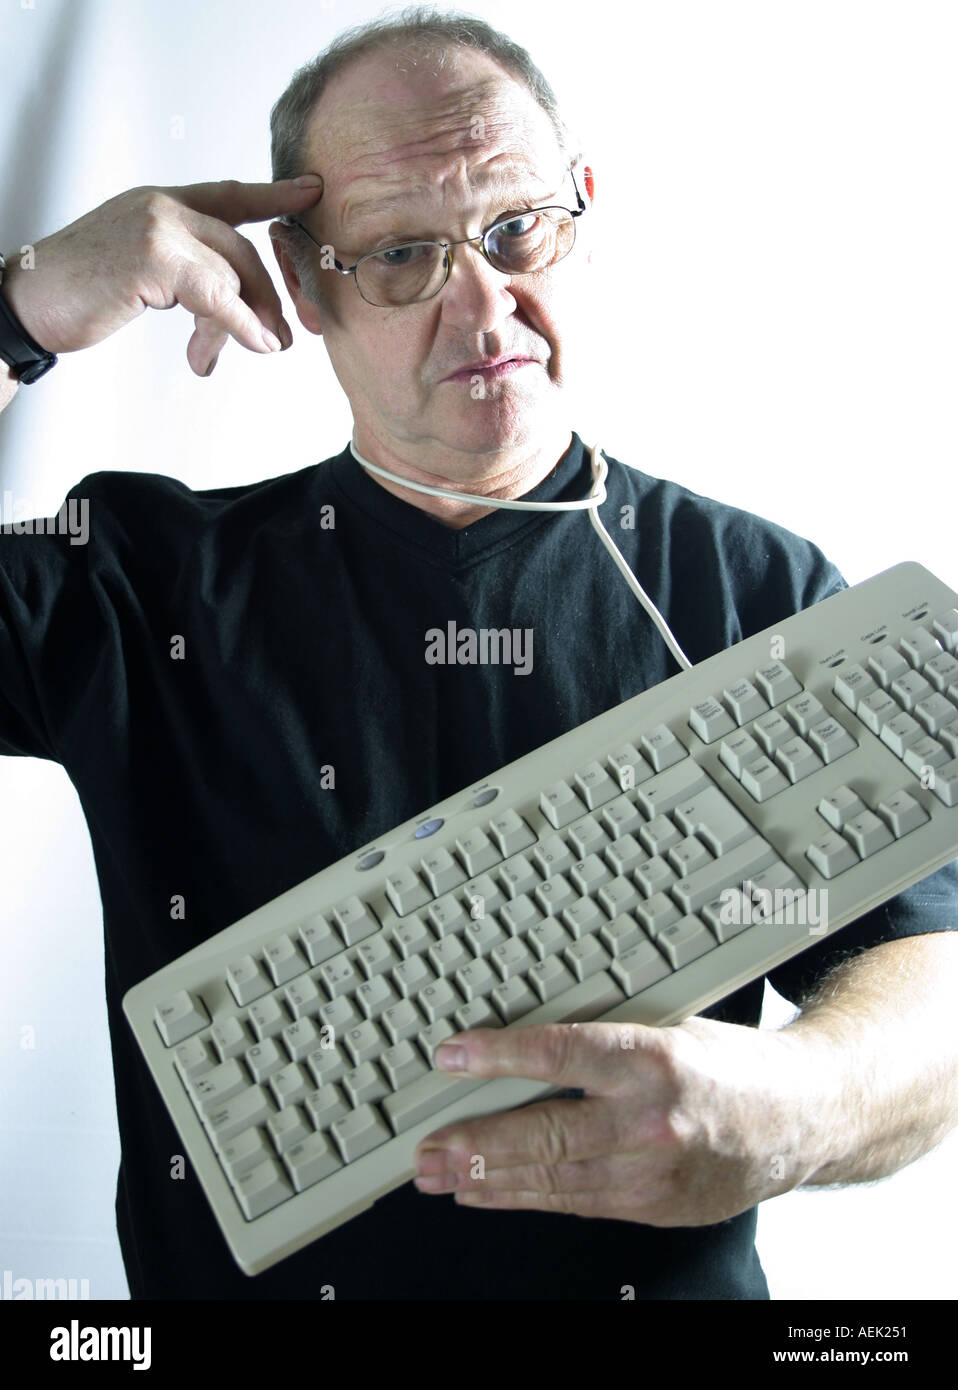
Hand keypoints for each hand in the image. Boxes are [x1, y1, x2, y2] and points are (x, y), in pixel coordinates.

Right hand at [0, 176, 322, 375]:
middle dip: (264, 298)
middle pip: (240, 249)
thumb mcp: (139, 275)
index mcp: (158, 203)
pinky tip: (253, 344)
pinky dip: (240, 324)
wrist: (26, 302)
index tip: (310, 191)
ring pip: (230, 276)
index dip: (272, 195)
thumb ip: (185, 279)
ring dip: (241, 324)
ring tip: (232, 355)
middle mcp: (161, 206)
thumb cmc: (77, 293)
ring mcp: (157, 227)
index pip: (227, 195)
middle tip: (278, 337)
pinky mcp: (153, 258)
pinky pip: (218, 294)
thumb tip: (234, 313)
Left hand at [413, 1016, 821, 1223]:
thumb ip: (604, 1041)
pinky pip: (576, 1202)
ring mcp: (653, 1170)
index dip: (497, 1056)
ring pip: (553, 1177)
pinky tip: (489, 1194)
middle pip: (545, 1132)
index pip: (559, 1054)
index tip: (451, 1056)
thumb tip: (524, 1045)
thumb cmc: (732, 1063)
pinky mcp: (655, 1205)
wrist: (804, 1117)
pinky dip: (526, 1198)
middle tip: (427, 1149)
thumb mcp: (670, 1027)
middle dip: (476, 1144)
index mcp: (654, 1057)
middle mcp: (651, 1118)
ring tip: (438, 1176)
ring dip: (488, 1180)